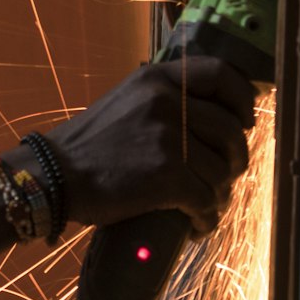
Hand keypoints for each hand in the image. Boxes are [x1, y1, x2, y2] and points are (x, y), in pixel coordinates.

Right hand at [40, 57, 255, 235]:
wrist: (53, 177)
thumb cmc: (87, 146)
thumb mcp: (125, 102)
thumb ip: (162, 99)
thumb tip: (206, 116)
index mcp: (157, 80)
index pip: (220, 73)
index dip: (242, 98)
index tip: (245, 119)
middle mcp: (167, 102)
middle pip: (231, 129)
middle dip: (237, 158)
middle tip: (227, 174)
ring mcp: (169, 139)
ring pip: (222, 170)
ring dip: (219, 193)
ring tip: (205, 205)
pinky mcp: (167, 176)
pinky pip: (206, 200)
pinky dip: (206, 218)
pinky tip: (196, 225)